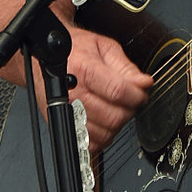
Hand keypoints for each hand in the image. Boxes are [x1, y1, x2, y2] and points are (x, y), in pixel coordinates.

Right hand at [64, 27, 153, 153]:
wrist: (46, 57)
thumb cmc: (75, 50)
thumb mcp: (104, 48)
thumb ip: (126, 67)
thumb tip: (145, 83)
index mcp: (83, 70)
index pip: (118, 91)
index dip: (137, 96)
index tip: (142, 93)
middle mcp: (71, 93)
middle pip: (113, 116)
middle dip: (130, 110)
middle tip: (132, 100)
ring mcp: (65, 112)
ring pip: (104, 133)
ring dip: (118, 125)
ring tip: (117, 108)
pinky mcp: (63, 126)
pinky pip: (90, 144)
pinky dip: (103, 137)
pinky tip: (105, 121)